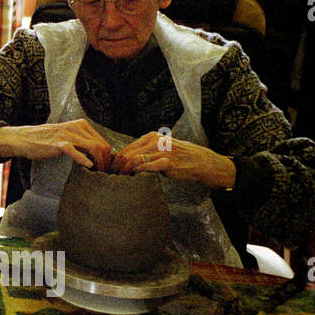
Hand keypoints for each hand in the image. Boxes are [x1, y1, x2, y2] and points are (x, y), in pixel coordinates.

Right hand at [0, 120, 112, 170]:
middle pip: (100, 145)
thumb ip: (82, 142)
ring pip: (92, 147)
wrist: (24, 138)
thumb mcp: (68, 137)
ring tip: (98, 173)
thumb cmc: (46, 140)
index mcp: (80, 124)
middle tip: (104, 173)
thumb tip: (99, 156)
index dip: (107, 156)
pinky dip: (83, 159)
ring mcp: (66, 134)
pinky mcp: (57, 143)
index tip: (105, 168)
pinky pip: (74, 151)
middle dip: (105, 161)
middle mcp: (76, 127)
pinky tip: (88, 166)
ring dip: (98, 162)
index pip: (102, 140)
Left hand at [112, 134, 236, 187]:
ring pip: (133, 159)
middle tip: (114, 175)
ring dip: (125, 170)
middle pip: (127, 153)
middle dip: (118, 166)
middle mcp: (155, 141)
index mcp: (152, 136)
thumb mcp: (161, 148)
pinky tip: (133, 176)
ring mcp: (161, 151)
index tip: (113, 169)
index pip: (127, 148)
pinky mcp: (167, 162)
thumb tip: (126, 159)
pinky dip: (135, 171)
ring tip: (122, 177)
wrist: (201, 162)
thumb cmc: (180, 156)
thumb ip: (145, 151)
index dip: (117, 160)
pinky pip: (145, 166)